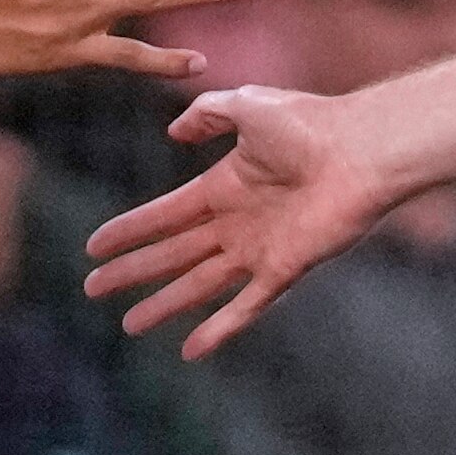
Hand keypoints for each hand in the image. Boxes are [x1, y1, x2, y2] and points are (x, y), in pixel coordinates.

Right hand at [81, 84, 443, 353]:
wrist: (362, 150)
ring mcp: (260, 249)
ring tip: (128, 326)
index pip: (164, 214)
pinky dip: (218, 329)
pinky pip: (246, 306)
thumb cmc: (310, 122)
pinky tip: (190, 350)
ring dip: (163, 305)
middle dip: (133, 272)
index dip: (129, 230)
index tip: (94, 247)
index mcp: (224, 185)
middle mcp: (237, 222)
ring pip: (199, 285)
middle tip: (93, 289)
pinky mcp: (285, 269)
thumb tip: (173, 132)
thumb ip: (206, 114)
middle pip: (172, 254)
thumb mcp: (246, 104)